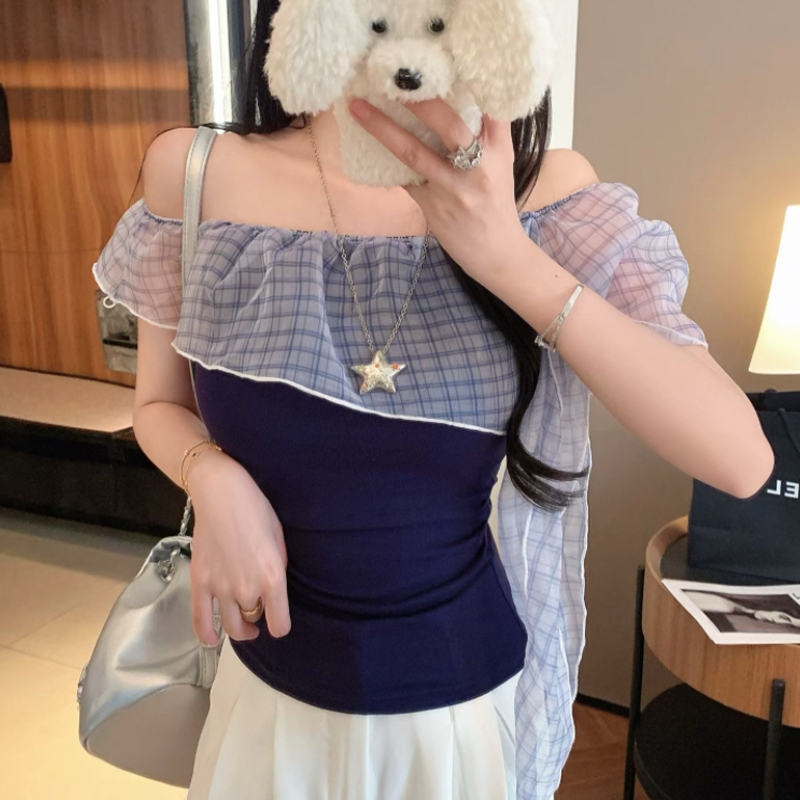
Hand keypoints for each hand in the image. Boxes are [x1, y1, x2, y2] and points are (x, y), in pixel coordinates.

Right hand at [186, 449, 290, 644]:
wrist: (221, 494)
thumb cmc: (257, 509)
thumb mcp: (280, 539)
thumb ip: (278, 569)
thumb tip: (273, 590)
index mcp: (272, 578)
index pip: (280, 625)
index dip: (281, 626)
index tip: (279, 620)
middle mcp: (247, 589)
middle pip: (255, 619)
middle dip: (260, 615)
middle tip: (261, 606)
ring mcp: (220, 588)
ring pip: (231, 625)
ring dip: (239, 628)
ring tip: (244, 624)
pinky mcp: (199, 583)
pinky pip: (200, 620)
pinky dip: (206, 635)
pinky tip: (212, 639)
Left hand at [348, 97, 529, 283]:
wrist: (497, 255)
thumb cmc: (496, 205)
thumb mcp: (502, 165)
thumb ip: (487, 133)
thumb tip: (460, 98)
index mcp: (498, 151)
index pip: (489, 108)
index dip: (463, 84)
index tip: (435, 65)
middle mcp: (478, 167)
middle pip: (450, 125)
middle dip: (420, 101)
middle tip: (393, 80)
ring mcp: (454, 190)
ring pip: (415, 153)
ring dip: (384, 129)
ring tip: (359, 109)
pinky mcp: (434, 208)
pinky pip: (405, 180)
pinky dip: (386, 163)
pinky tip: (364, 147)